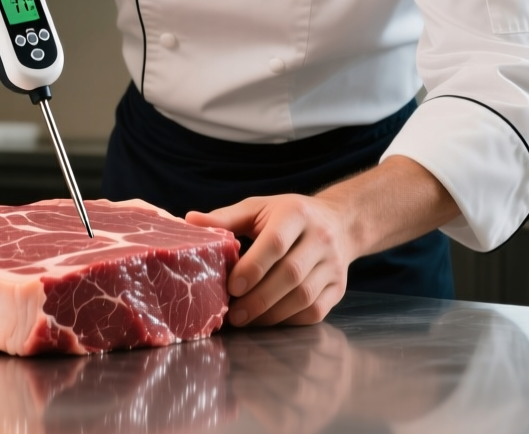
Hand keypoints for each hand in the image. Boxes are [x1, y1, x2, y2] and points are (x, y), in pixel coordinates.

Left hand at [187, 194, 354, 326]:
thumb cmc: (288, 216)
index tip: (232, 286)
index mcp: (297, 214)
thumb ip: (226, 218)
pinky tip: (268, 319)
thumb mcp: (259, 208)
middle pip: (291, 274)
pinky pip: (315, 311)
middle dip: (259, 298)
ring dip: (272, 314)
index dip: (254, 267)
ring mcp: (333, 265)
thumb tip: (189, 221)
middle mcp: (321, 238)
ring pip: (304, 297)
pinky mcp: (339, 287)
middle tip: (233, 314)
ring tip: (245, 319)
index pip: (277, 243)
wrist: (339, 223)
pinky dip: (289, 320)